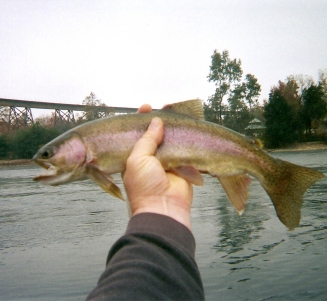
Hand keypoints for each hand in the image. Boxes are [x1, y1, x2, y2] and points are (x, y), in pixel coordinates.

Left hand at [122, 105, 192, 229]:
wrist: (164, 209)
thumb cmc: (144, 186)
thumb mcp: (138, 158)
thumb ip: (147, 138)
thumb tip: (156, 121)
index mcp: (135, 157)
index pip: (137, 133)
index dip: (141, 120)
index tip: (146, 107)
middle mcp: (151, 159)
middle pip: (157, 135)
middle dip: (161, 122)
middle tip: (167, 108)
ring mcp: (168, 163)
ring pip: (172, 142)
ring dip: (176, 130)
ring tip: (180, 114)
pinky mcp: (183, 168)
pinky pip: (187, 152)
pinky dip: (189, 143)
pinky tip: (191, 130)